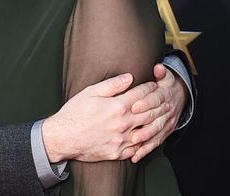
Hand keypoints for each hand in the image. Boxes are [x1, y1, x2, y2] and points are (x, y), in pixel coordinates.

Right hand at [41, 73, 170, 162]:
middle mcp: (123, 123)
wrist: (63, 138)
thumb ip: (112, 85)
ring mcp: (122, 140)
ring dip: (157, 123)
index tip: (155, 85)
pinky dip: (146, 142)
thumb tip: (129, 77)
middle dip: (159, 105)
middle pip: (149, 113)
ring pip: (147, 131)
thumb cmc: (74, 113)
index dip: (150, 88)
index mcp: (118, 106)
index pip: (141, 94)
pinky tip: (149, 137)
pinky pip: (137, 148)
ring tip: (163, 117)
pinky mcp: (118, 153)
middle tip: (165, 100)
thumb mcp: (91, 92)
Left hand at [129, 63, 185, 162]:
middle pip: (155, 117)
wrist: (181, 97)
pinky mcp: (165, 132)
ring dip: (145, 138)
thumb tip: (158, 67)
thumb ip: (161, 73)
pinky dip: (146, 150)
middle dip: (143, 124)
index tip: (134, 106)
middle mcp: (167, 110)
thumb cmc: (165, 86)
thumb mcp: (166, 77)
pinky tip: (135, 155)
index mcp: (164, 95)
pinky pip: (156, 142)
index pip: (155, 99)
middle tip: (131, 131)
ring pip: (156, 131)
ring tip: (134, 143)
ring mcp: (167, 122)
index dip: (145, 102)